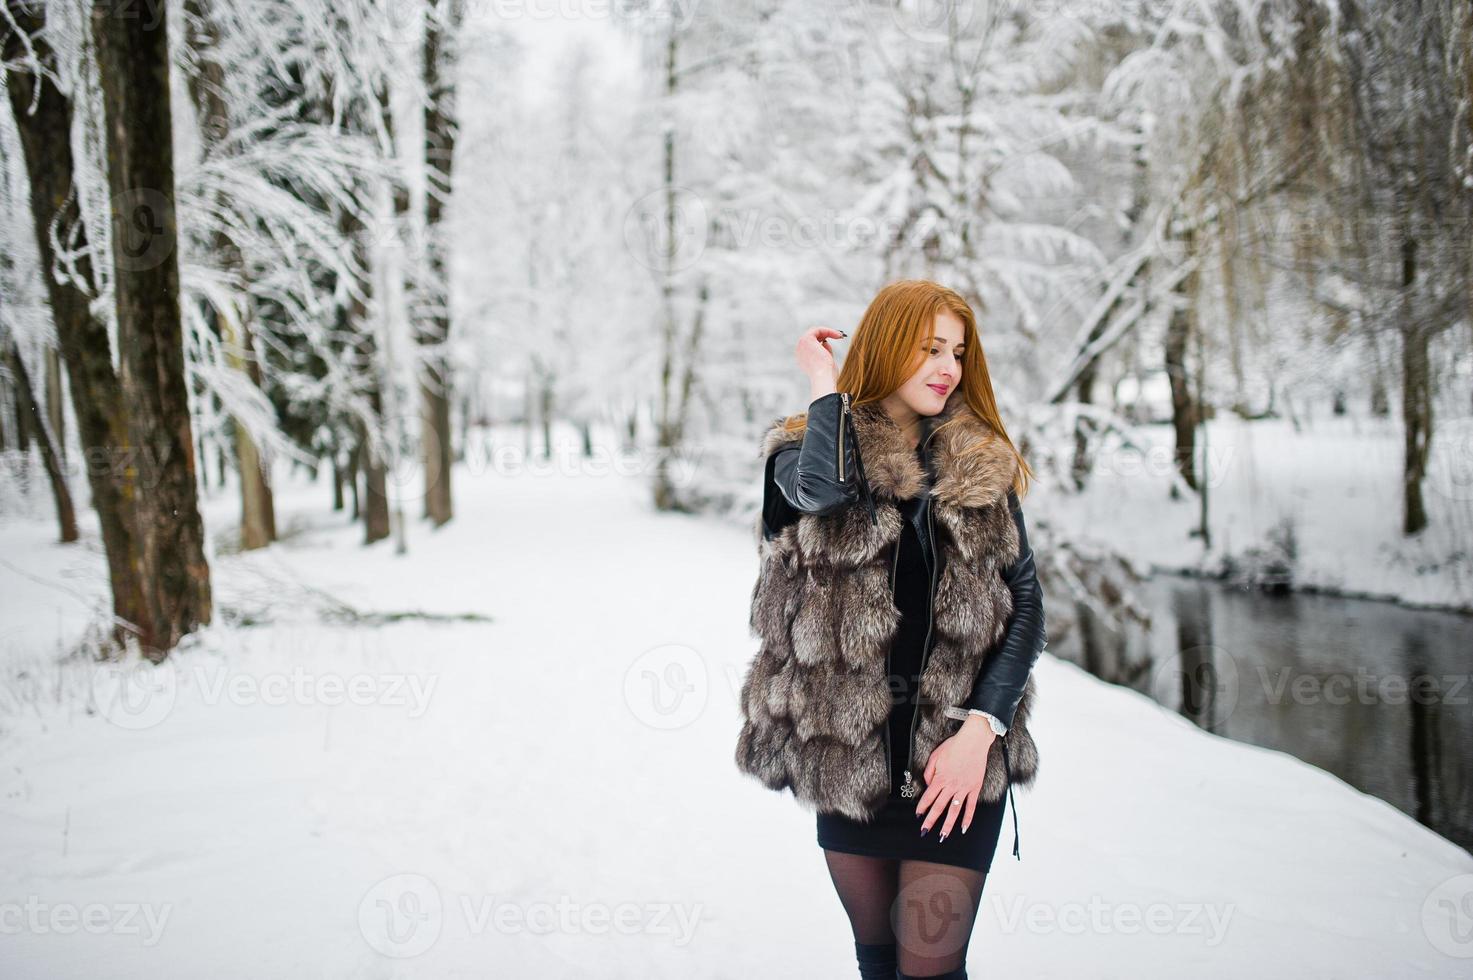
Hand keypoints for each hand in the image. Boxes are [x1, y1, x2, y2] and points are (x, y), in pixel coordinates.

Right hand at [796, 326, 842, 397]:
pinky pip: (818, 330)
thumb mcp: (826, 362)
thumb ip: (825, 352)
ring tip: (840, 335)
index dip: (824, 341)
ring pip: (815, 331)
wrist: (823, 377)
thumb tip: (825, 343)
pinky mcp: (806, 339)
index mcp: (803, 358)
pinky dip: (829, 331)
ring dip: (829, 332)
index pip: (812, 344)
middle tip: (840, 335)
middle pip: (813, 336)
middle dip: (826, 334)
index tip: (836, 340)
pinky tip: (838, 335)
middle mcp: (800, 350)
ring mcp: (801, 345)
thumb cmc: (827, 374)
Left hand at [915, 716, 995, 841]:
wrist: (973, 741)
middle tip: (925, 831)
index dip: (922, 807)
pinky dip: (967, 818)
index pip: (928, 797)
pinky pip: (971, 806)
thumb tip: (928, 785)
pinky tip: (963, 828)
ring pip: (954, 810)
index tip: (918, 816)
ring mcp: (964, 788)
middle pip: (939, 807)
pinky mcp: (974, 788)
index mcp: (940, 778)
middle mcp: (951, 786)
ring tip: (943, 835)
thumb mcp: (935, 756)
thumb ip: (929, 772)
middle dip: (931, 820)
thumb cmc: (954, 746)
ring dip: (948, 825)